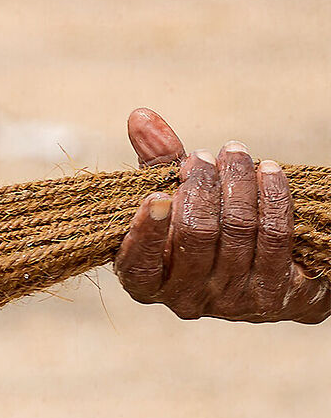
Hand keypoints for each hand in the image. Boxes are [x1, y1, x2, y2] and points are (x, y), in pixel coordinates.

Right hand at [113, 108, 328, 323]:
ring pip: (239, 230)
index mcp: (147, 281)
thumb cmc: (198, 226)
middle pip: (197, 235)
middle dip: (203, 187)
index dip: (149, 231)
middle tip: (205, 155)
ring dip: (239, 183)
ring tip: (236, 152)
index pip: (140, 263)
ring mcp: (234, 301)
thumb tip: (141, 116)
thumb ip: (154, 161)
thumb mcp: (171, 196)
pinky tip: (269, 172)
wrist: (257, 272)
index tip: (159, 195)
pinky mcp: (276, 295)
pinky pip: (276, 237)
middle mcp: (187, 298)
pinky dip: (272, 197)